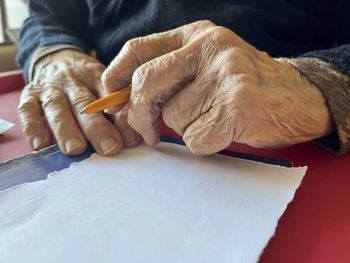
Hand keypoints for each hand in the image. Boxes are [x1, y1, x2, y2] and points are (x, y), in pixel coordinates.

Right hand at [17, 49, 137, 155]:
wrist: (55, 57)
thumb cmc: (85, 79)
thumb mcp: (103, 83)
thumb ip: (116, 105)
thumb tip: (131, 137)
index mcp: (95, 76)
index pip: (110, 97)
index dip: (121, 119)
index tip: (130, 140)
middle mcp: (72, 81)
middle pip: (84, 103)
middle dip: (97, 128)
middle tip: (109, 148)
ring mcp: (49, 87)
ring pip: (57, 106)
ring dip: (66, 129)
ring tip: (75, 148)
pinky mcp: (29, 95)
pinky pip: (28, 110)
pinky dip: (33, 127)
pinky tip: (41, 145)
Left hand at [102, 20, 334, 154]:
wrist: (299, 99)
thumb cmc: (246, 87)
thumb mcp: (207, 67)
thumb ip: (170, 77)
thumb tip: (124, 104)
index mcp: (198, 35)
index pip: (138, 49)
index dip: (115, 77)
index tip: (111, 100)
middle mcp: (211, 47)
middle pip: (148, 83)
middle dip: (140, 115)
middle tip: (147, 133)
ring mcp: (226, 74)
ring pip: (174, 117)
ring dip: (188, 129)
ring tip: (216, 119)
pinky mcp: (237, 105)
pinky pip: (195, 138)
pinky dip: (205, 142)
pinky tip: (227, 131)